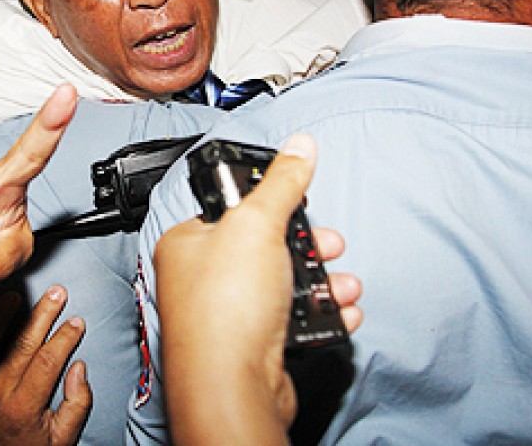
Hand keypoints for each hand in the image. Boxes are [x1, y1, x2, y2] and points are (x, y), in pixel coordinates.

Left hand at [0, 286, 91, 445]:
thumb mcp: (62, 440)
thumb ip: (77, 404)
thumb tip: (79, 367)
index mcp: (23, 409)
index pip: (47, 362)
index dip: (64, 338)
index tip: (77, 321)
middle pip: (21, 345)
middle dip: (42, 315)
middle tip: (57, 293)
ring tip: (14, 296)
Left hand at [155, 133, 362, 445]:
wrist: (233, 384)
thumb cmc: (223, 308)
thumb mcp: (258, 223)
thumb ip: (283, 183)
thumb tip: (299, 146)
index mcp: (187, 243)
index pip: (229, 209)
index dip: (269, 204)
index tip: (298, 204)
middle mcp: (201, 279)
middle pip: (264, 248)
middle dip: (307, 246)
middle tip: (328, 244)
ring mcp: (227, 315)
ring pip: (284, 285)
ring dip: (322, 280)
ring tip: (343, 282)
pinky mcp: (254, 346)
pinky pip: (293, 320)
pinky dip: (321, 313)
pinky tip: (341, 310)